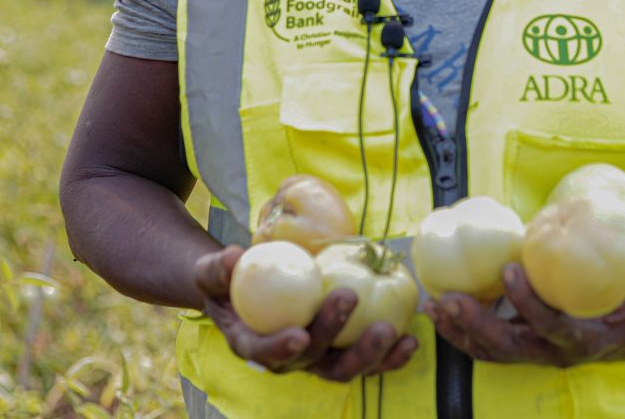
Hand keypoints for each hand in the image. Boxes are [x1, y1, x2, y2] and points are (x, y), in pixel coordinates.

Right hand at [193, 245, 418, 380]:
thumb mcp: (213, 273)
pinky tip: (411, 339)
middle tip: (349, 297)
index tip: (298, 334)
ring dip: (369, 354)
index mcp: (253, 345)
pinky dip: (391, 355)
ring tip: (390, 331)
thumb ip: (216, 269)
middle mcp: (289, 359)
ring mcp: (318, 358)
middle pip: (313, 360)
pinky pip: (370, 360)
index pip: (265, 353)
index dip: (281, 349)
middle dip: (333, 334)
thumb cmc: (230, 281)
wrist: (251, 288)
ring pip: (345, 367)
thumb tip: (231, 257)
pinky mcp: (342, 351)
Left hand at [426, 222, 624, 367]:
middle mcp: (558, 353)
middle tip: (449, 298)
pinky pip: (490, 344)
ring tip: (434, 306)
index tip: (509, 271)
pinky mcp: (527, 344)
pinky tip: (442, 307)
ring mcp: (540, 352)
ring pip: (493, 351)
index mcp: (588, 340)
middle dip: (476, 325)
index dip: (528, 304)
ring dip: (460, 331)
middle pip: (510, 348)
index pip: (553, 328)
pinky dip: (463, 330)